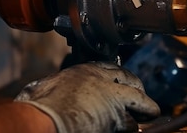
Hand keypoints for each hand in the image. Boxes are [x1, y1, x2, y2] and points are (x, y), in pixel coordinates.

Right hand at [15, 62, 159, 132]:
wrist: (47, 120)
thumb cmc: (40, 107)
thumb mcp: (41, 88)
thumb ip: (49, 87)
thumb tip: (36, 91)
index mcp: (82, 70)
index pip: (108, 67)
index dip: (117, 75)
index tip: (121, 81)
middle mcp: (99, 77)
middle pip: (127, 77)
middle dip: (136, 86)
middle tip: (140, 95)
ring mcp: (111, 93)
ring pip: (137, 94)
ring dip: (143, 103)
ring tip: (149, 110)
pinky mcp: (118, 111)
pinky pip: (139, 111)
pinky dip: (144, 114)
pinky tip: (149, 116)